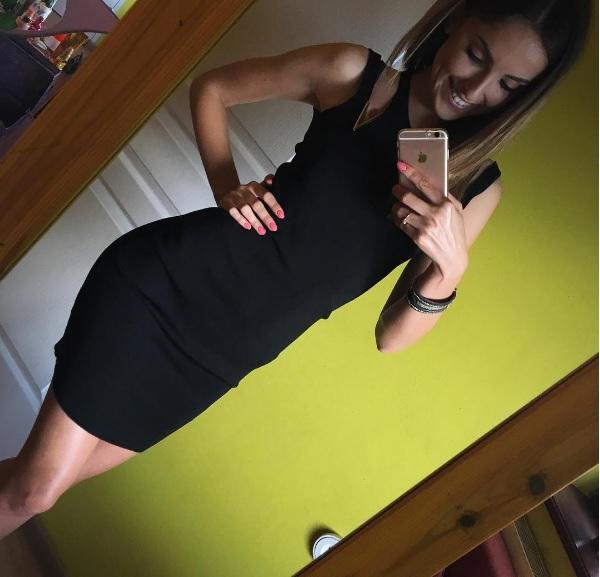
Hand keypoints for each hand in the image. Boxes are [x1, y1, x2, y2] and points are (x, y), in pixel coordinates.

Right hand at [217, 174, 284, 234]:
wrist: (225, 191)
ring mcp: (234, 196)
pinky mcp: (226, 202)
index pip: (266, 194)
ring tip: (262, 231)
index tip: (281, 215)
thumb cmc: (246, 193)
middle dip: (265, 217)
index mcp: (254, 186)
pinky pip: (233, 212)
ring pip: (245, 209)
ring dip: (254, 221)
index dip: (274, 205)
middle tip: (273, 227)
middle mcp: (244, 190)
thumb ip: (266, 184)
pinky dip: (241, 220)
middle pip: (256, 204)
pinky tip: (248, 227)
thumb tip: (272, 180)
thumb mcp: (257, 187)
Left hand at [388, 160, 467, 278]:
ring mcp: (425, 226)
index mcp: (446, 204)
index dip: (411, 173)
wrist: (452, 257)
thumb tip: (427, 182)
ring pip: (401, 210)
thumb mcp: (456, 211)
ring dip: (396, 207)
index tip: (401, 165)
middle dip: (398, 191)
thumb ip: (445, 196)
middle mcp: (435, 214)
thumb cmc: (454, 230)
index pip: (425, 184)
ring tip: (397, 206)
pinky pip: (400, 223)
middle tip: (395, 188)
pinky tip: (399, 218)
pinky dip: (397, 219)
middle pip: (408, 197)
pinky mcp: (417, 237)